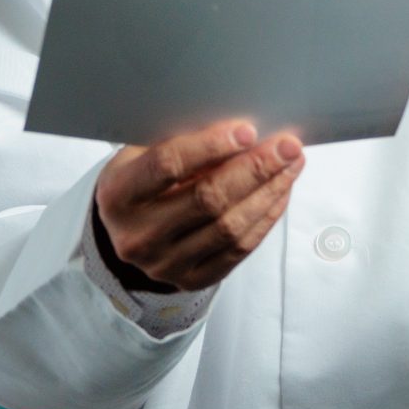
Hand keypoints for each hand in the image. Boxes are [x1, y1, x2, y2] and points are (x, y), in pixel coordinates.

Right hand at [93, 119, 305, 292]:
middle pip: (207, 200)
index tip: (247, 130)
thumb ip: (181, 140)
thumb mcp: (143, 153)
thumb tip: (242, 128)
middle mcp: (137, 236)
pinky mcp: (191, 280)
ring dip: (268, 193)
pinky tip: (280, 192)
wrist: (127, 232)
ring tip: (291, 165)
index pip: (168, 166)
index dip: (210, 146)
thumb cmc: (141, 180)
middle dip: (255, 169)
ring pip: (229, 228)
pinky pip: (239, 250)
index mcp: (117, 195)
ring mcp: (164, 264)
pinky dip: (265, 218)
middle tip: (287, 146)